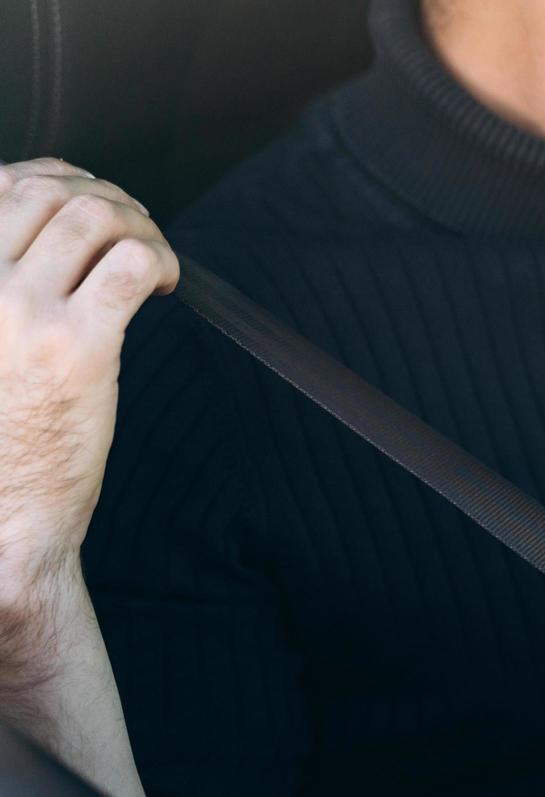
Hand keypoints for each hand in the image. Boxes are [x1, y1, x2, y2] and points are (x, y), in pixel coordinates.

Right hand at [0, 158, 178, 594]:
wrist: (1, 508)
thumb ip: (2, 281)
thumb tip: (35, 218)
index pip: (1, 183)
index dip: (55, 176)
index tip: (87, 196)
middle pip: (53, 192)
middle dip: (108, 197)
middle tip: (134, 229)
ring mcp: (25, 313)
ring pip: (96, 216)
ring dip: (140, 224)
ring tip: (153, 257)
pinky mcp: (80, 347)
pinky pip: (131, 265)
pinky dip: (160, 258)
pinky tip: (165, 284)